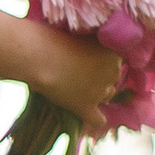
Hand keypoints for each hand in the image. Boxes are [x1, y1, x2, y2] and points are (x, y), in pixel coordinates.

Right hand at [26, 27, 140, 123]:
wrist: (39, 55)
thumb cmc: (55, 38)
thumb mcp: (82, 35)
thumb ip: (93, 45)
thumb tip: (93, 55)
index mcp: (114, 52)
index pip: (114, 60)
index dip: (100, 60)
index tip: (85, 58)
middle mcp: (112, 72)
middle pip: (112, 79)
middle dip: (99, 77)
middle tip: (78, 72)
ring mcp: (100, 91)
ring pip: (106, 96)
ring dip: (96, 93)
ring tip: (76, 88)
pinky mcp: (85, 107)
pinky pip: (98, 120)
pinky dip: (95, 118)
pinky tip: (88, 114)